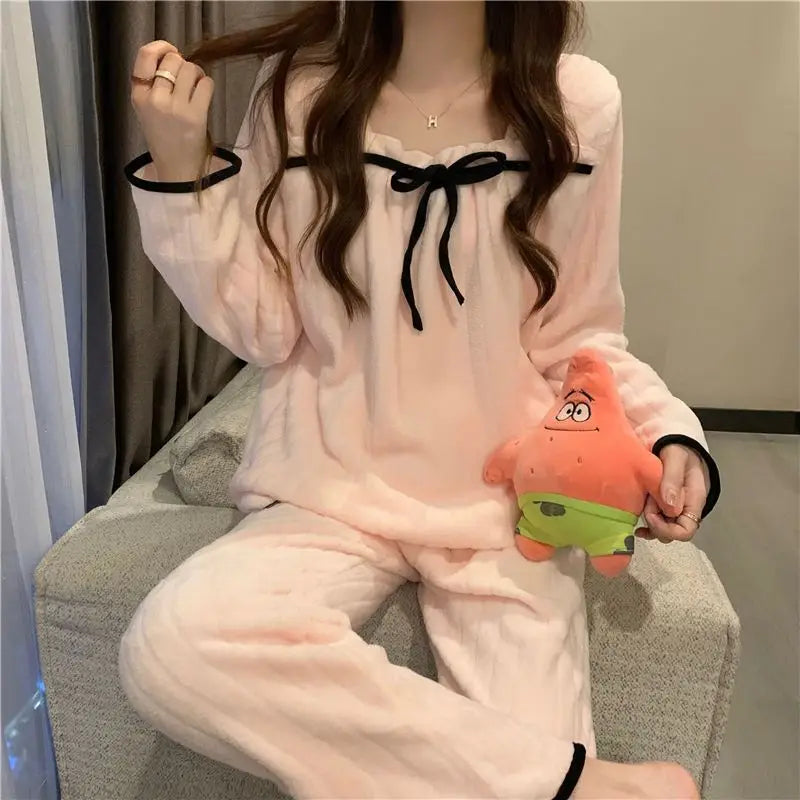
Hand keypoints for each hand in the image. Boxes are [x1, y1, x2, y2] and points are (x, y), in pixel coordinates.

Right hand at [130, 40, 213, 181]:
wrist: (176, 167)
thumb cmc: (164, 135)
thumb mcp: (147, 108)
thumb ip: (153, 82)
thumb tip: (173, 54)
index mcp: (139, 95)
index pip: (145, 55)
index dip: (162, 47)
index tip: (172, 52)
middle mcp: (155, 99)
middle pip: (173, 60)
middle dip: (183, 64)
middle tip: (186, 80)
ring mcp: (175, 107)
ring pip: (191, 69)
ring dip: (197, 74)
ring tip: (196, 88)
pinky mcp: (195, 115)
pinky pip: (206, 84)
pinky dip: (208, 86)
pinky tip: (203, 97)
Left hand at [636, 444, 708, 543]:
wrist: (674, 441)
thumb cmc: (679, 447)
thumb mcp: (676, 457)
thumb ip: (672, 479)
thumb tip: (670, 507)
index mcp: (694, 500)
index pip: (685, 531)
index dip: (666, 529)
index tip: (650, 514)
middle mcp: (685, 508)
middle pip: (671, 533)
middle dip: (655, 523)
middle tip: (646, 503)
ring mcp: (673, 507)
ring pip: (661, 529)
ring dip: (648, 521)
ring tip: (642, 501)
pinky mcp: (662, 504)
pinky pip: (655, 521)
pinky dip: (646, 523)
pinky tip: (635, 519)